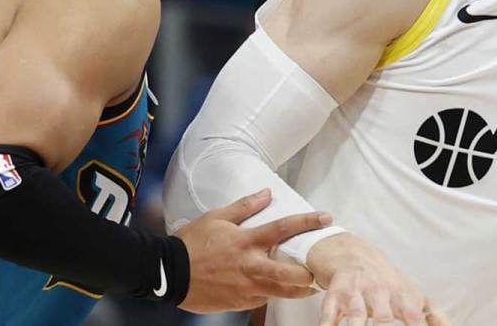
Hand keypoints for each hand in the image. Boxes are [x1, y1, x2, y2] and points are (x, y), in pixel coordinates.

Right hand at [174, 189, 331, 312]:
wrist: (168, 273)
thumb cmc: (192, 243)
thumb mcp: (216, 217)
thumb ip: (245, 206)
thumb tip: (267, 193)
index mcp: (246, 241)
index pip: (284, 228)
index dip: (308, 222)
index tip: (327, 218)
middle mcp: (250, 266)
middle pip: (290, 274)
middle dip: (310, 274)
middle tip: (322, 269)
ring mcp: (246, 288)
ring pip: (281, 292)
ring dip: (298, 289)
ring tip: (309, 284)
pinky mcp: (240, 303)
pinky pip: (264, 299)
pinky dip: (273, 293)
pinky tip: (278, 289)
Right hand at [308, 233, 448, 325]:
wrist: (351, 252)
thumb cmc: (386, 282)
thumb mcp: (411, 294)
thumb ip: (431, 313)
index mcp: (402, 295)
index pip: (414, 316)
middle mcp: (380, 291)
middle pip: (383, 317)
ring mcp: (356, 291)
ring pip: (356, 314)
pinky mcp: (335, 292)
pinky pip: (329, 311)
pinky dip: (327, 324)